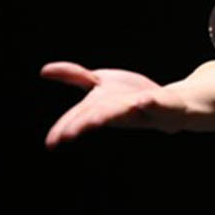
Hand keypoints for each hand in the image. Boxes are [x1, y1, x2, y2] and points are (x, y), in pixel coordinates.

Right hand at [41, 61, 186, 149]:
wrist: (170, 104)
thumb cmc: (129, 96)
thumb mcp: (100, 82)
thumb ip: (76, 77)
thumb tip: (44, 70)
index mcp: (101, 107)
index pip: (79, 117)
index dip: (65, 128)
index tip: (51, 143)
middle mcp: (119, 112)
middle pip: (99, 116)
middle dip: (85, 124)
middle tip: (68, 135)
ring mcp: (141, 109)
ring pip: (125, 113)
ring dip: (113, 114)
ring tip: (98, 119)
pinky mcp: (162, 104)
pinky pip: (156, 104)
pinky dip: (150, 103)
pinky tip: (145, 99)